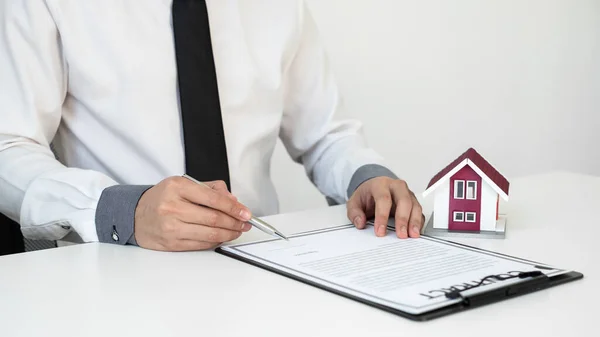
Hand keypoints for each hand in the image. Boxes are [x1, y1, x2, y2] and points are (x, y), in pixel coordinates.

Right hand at [134, 176, 252, 250]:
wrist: (134, 215)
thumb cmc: (161, 199)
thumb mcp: (183, 184)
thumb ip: (210, 189)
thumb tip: (233, 201)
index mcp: (177, 187)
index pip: (213, 199)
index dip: (234, 207)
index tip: (245, 212)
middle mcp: (173, 207)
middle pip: (214, 218)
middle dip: (235, 222)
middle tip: (245, 223)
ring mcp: (172, 227)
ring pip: (210, 233)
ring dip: (229, 234)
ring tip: (237, 230)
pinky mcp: (172, 243)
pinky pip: (201, 244)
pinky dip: (216, 241)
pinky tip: (222, 237)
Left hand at [347, 176, 423, 238]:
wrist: (374, 189)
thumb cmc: (366, 196)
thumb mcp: (354, 202)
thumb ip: (354, 213)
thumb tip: (360, 223)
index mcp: (380, 184)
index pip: (383, 199)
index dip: (382, 216)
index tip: (380, 232)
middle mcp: (397, 187)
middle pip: (404, 200)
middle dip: (403, 219)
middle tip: (401, 235)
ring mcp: (407, 194)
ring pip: (415, 205)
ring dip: (414, 221)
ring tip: (412, 235)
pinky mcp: (414, 203)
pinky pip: (419, 212)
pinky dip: (419, 223)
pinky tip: (416, 232)